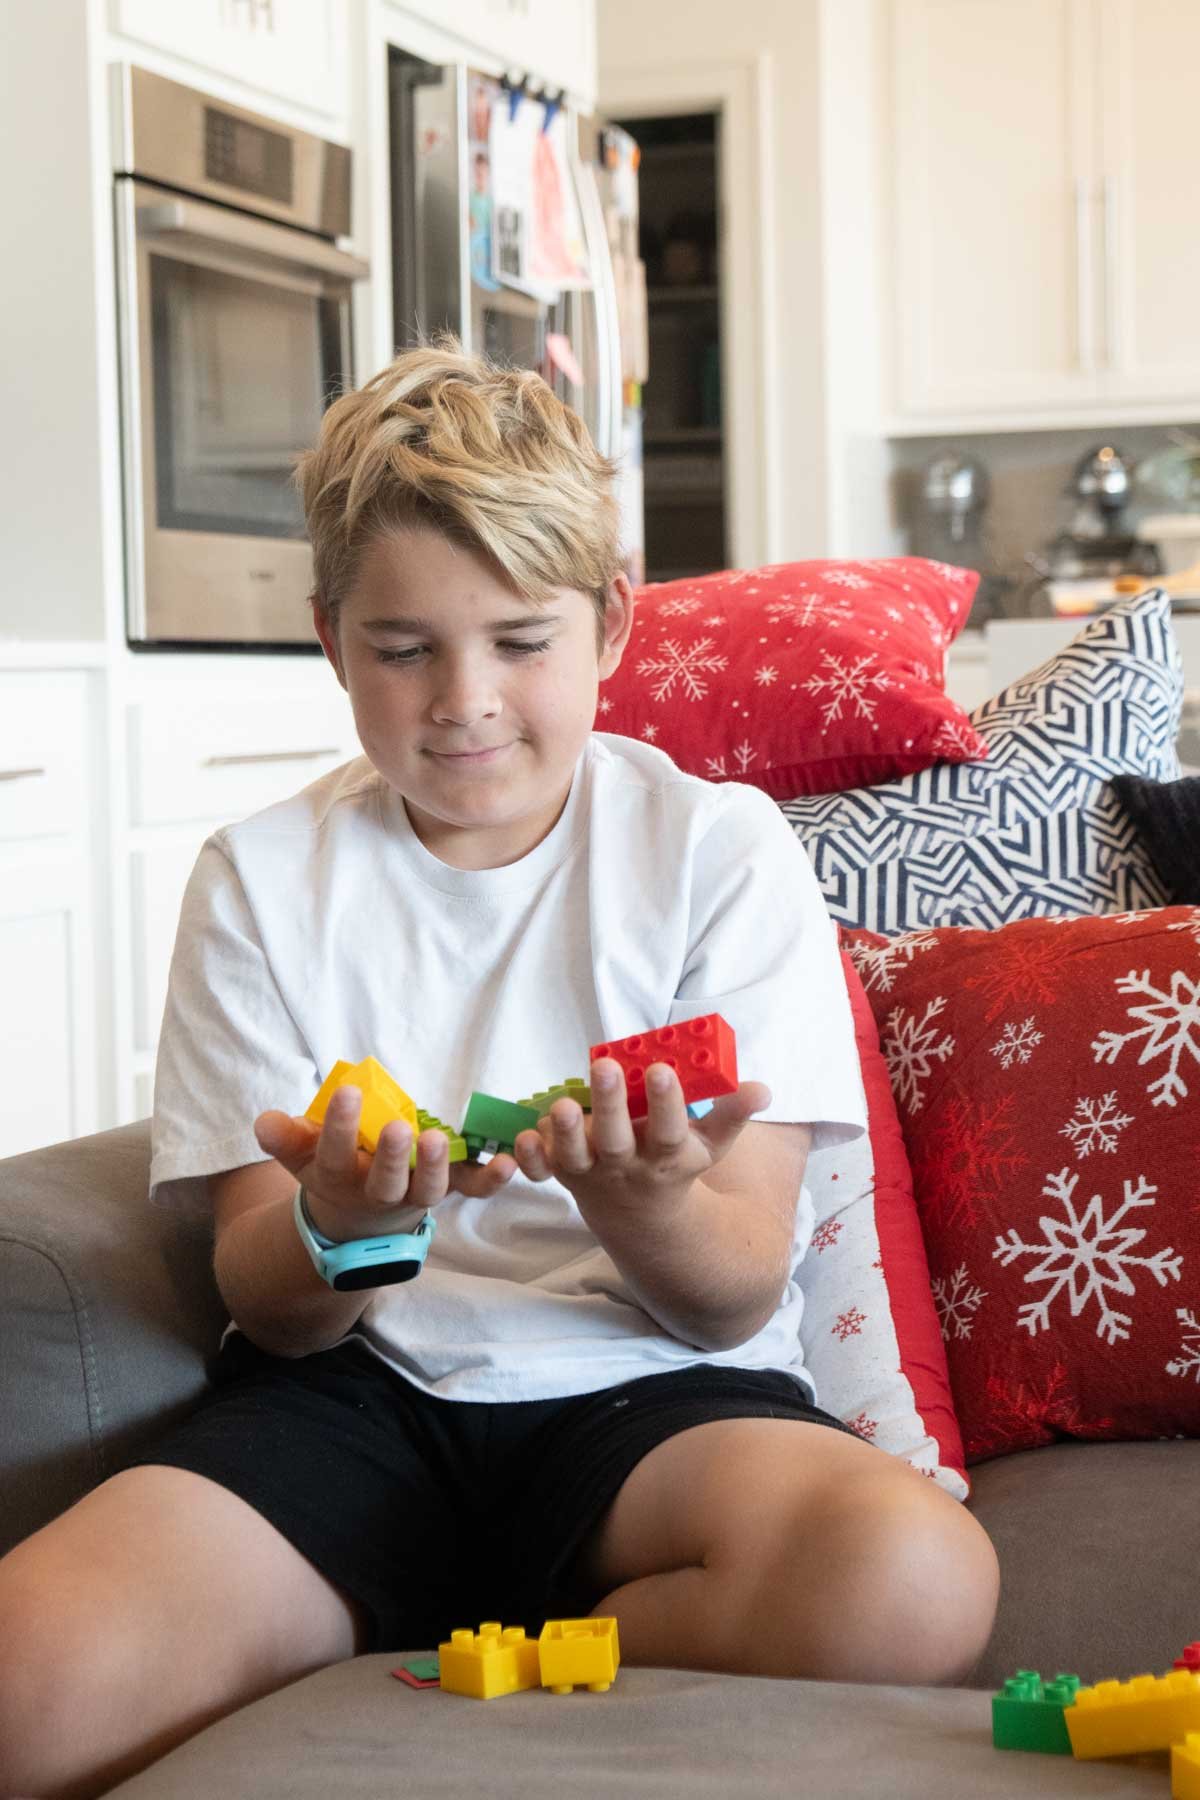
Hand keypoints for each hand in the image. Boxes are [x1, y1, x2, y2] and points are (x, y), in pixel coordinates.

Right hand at [254, 1086, 517, 1241]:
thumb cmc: (330, 1165)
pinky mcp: (447, 1189)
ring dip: (437, 1167)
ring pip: (428, 1190)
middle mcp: (378, 1191)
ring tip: (439, 1139)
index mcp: (337, 1177)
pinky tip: (508, 1162)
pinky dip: (490, 1181)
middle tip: (398, 1128)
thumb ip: (286, 1137)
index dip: (340, 1128)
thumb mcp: (300, 1153)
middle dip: (391, 1157)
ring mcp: (415, 1193)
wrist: (359, 1214)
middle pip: (386, 1182)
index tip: (347, 1094)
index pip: (335, 1155)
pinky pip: (471, 1190)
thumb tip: (267, 1122)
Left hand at [512, 1057, 771, 1226]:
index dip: (666, 1102)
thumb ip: (732, 1114)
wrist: (641, 1216)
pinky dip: (530, 1158)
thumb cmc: (676, 1163)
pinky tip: (523, 1135)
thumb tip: (763, 1089)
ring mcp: (591, 1172)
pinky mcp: (563, 1173)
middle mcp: (626, 1165)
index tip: (660, 1070)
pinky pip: (542, 1170)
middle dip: (610, 1104)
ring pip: (574, 1156)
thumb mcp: (710, 1145)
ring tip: (561, 1104)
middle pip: (616, 1139)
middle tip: (605, 1066)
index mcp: (666, 1155)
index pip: (669, 1129)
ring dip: (565, 1133)